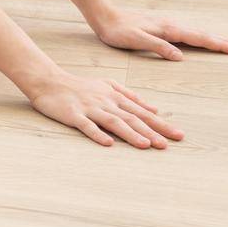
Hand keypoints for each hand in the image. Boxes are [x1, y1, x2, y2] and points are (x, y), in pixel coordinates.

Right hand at [27, 72, 182, 148]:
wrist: (48, 81)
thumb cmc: (78, 85)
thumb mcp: (106, 85)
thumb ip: (129, 95)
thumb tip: (153, 108)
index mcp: (115, 97)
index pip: (142, 112)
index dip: (160, 124)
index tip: (178, 135)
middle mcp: (105, 102)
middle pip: (131, 118)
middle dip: (151, 132)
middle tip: (167, 145)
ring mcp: (89, 108)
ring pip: (113, 122)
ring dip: (130, 134)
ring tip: (145, 145)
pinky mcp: (73, 115)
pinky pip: (87, 125)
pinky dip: (98, 134)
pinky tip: (108, 143)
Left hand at [89, 5, 227, 59]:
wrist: (104, 15)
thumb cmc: (118, 31)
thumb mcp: (136, 41)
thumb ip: (158, 47)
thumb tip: (180, 57)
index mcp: (168, 29)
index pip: (198, 38)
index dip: (217, 44)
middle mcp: (171, 24)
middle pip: (201, 33)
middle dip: (222, 40)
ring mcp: (166, 24)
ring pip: (195, 31)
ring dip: (213, 36)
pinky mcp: (161, 25)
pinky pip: (186, 31)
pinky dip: (198, 35)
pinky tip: (199, 37)